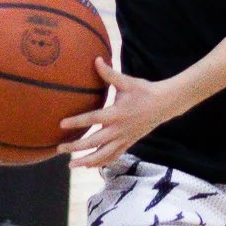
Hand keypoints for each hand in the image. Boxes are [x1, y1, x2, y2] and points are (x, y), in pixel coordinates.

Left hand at [60, 59, 175, 170]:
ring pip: (103, 154)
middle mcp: (119, 129)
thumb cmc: (144, 91)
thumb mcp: (127, 81)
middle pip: (94, 142)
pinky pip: (113, 156)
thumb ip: (109, 73)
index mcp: (116, 113)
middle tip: (59, 149)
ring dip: (86, 161)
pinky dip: (101, 162)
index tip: (61, 124)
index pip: (93, 119)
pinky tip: (89, 166)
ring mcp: (124, 138)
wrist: (165, 104)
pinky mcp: (129, 143)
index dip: (77, 122)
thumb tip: (96, 59)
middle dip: (76, 147)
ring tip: (71, 166)